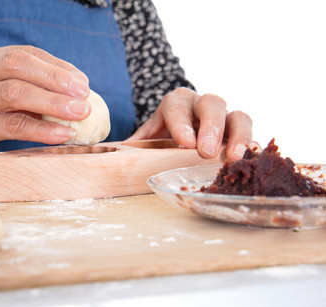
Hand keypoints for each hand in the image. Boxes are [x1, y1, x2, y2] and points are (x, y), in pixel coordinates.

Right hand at [0, 45, 90, 155]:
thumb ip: (26, 88)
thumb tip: (75, 95)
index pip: (24, 54)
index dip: (56, 66)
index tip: (82, 81)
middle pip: (18, 66)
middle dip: (56, 79)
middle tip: (84, 94)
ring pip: (15, 93)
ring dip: (52, 103)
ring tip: (79, 113)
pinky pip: (11, 126)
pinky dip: (41, 130)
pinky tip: (62, 134)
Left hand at [127, 87, 252, 160]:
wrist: (183, 143)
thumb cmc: (161, 142)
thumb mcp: (145, 141)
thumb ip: (130, 145)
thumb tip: (96, 154)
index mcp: (175, 104)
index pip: (177, 106)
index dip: (180, 122)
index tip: (184, 143)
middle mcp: (202, 105)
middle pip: (212, 104)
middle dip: (210, 126)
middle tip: (206, 151)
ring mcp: (225, 118)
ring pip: (239, 116)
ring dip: (238, 135)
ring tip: (235, 157)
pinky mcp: (240, 134)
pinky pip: (252, 135)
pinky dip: (253, 146)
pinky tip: (251, 160)